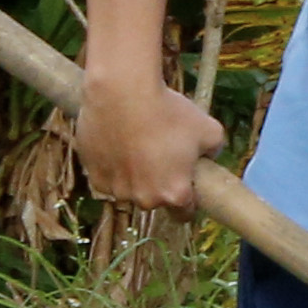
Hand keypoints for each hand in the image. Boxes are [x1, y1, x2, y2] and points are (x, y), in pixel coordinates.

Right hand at [77, 65, 222, 210]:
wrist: (123, 94)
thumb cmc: (169, 112)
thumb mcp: (211, 130)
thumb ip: (214, 151)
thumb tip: (207, 156)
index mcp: (174, 193)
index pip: (183, 214)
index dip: (187, 201)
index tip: (186, 188)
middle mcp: (144, 198)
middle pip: (155, 200)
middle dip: (159, 184)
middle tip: (161, 155)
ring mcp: (116, 189)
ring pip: (129, 189)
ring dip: (134, 176)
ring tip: (138, 145)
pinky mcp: (93, 175)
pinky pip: (108, 178)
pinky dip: (112, 166)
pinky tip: (119, 143)